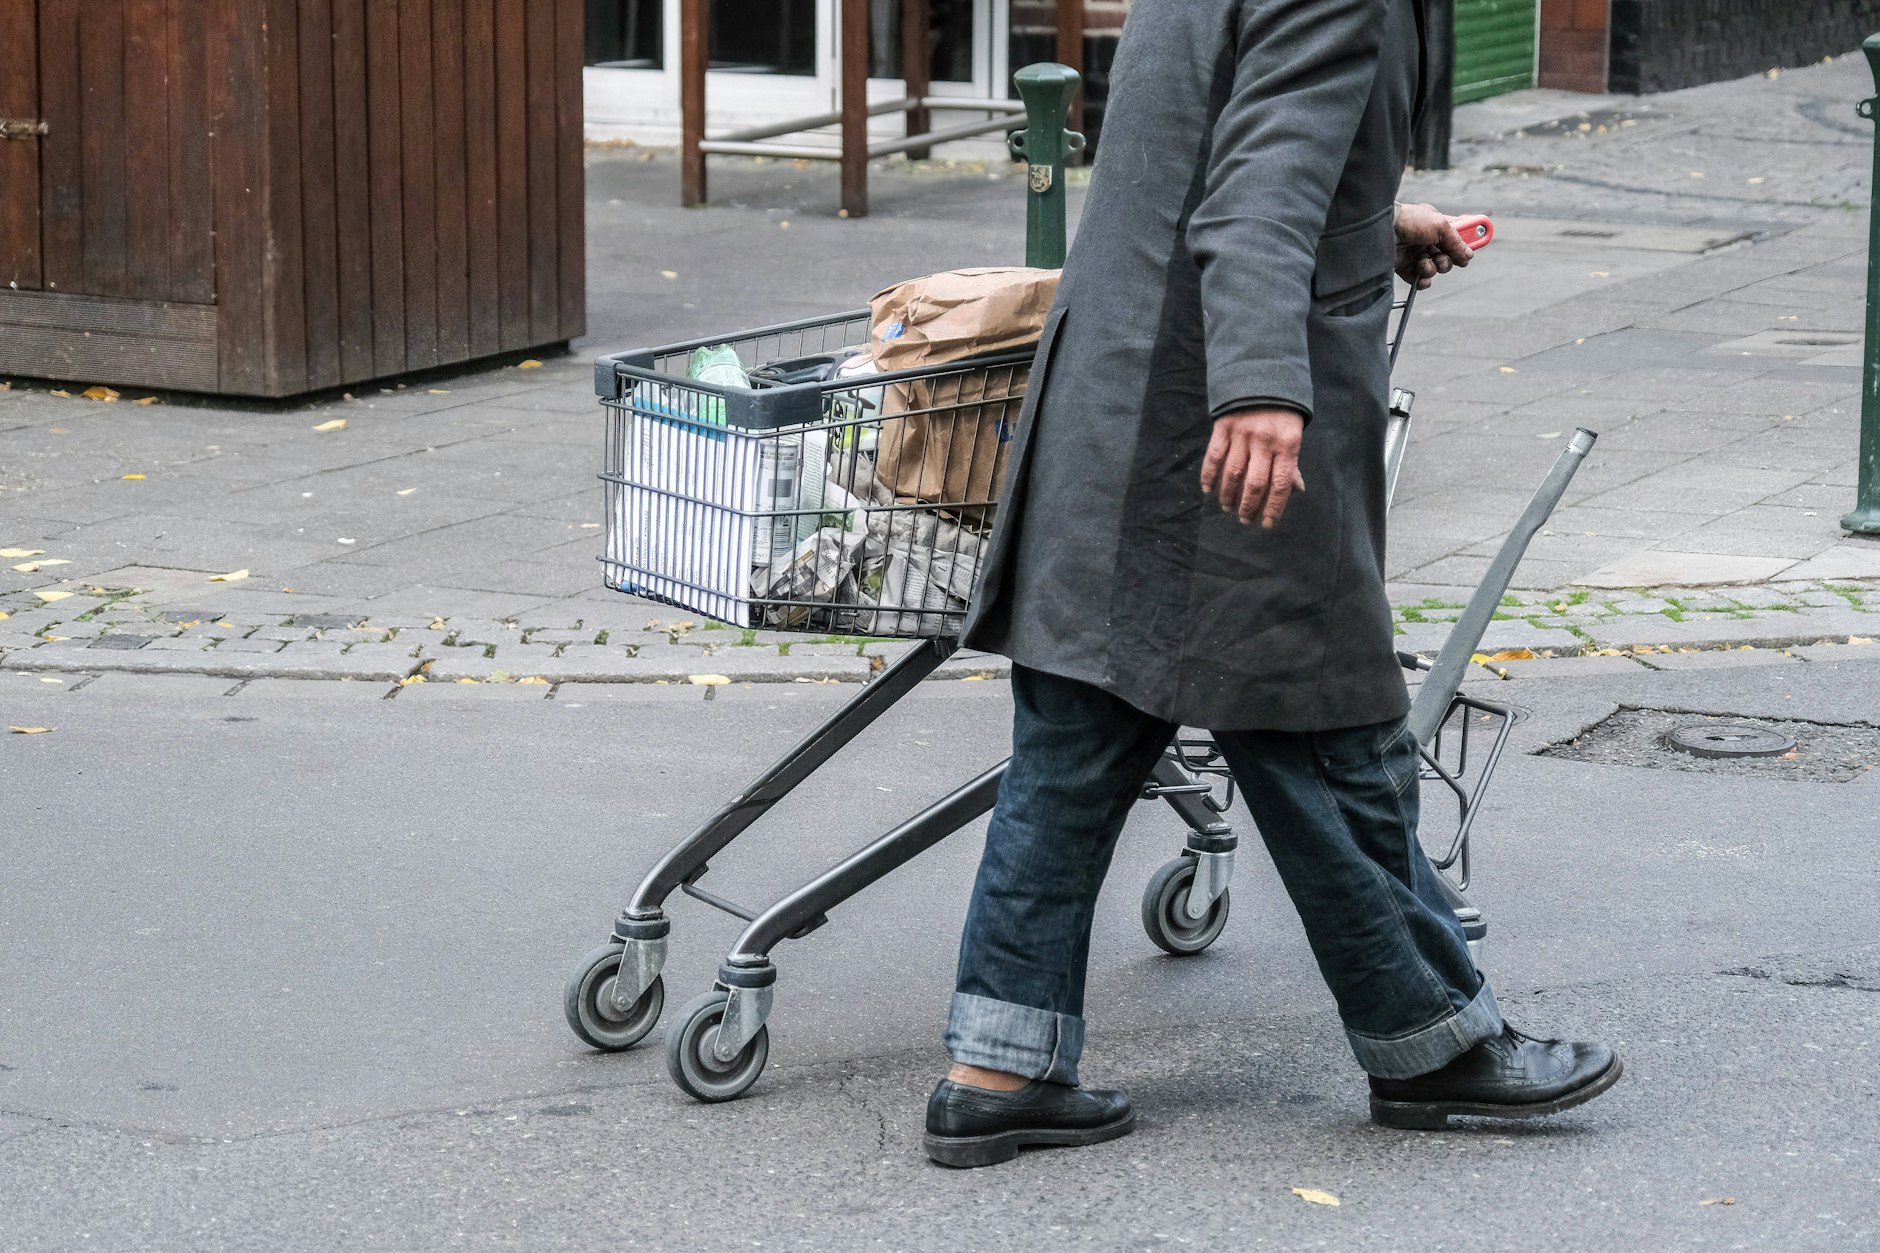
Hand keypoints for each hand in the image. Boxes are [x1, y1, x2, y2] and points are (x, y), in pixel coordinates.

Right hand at [1200, 407, 1305, 528]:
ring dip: (1228, 495)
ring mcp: (1242, 434)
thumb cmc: (1281, 412)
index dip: (1274, 507)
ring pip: (1232, 473)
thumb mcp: (1293, 434)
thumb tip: (1297, 490)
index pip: (1281, 484)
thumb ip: (1292, 463)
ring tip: (1228, 508)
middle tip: (1245, 520)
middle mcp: (1264, 441)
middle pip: (1255, 483)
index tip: (1267, 524)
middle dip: (1249, 507)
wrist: (1261, 376)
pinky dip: (1209, 475)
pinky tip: (1207, 490)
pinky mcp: (1223, 427)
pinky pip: (1214, 456)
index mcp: (1287, 444)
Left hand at [1393, 202, 1475, 289]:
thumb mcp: (1440, 226)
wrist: (1381, 230)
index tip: (1470, 251)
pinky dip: (1423, 281)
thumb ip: (1457, 241)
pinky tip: (1421, 278)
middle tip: (1440, 258)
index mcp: (1436, 226)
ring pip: (1434, 269)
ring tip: (1423, 263)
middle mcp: (1427, 240)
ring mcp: (1415, 254)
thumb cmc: (1410, 221)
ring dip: (1432, 269)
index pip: (1456, 236)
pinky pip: (1420, 280)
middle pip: (1447, 257)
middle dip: (1446, 261)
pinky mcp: (1404, 267)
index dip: (1464, 244)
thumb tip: (1468, 256)